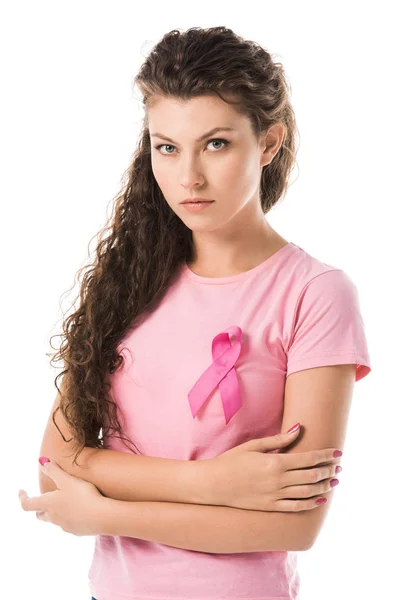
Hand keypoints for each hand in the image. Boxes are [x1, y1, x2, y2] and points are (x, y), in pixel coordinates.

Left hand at [18, 459, 105, 535]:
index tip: (21, 491)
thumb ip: (53, 470)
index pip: (27, 504)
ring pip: (55, 519)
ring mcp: (65, 526)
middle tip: (44, 499)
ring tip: (66, 502)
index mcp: (48, 504)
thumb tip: (41, 461)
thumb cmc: (83, 496)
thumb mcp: (67, 479)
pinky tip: (80, 511)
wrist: (101, 516)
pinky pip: (69, 524)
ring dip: (57, 511)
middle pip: (40, 515)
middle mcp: (53, 517)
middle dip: (39, 507)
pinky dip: (70, 517)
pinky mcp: (76, 531)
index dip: (22, 497)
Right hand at [211, 427, 341, 511]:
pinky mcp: (270, 507)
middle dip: (328, 470)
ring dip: (323, 486)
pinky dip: (310, 503)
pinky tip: (319, 500)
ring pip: (307, 492)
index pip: (308, 458)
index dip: (325, 455)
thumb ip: (279, 439)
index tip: (338, 453)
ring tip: (334, 481)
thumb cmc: (232, 460)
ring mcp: (275, 495)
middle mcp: (278, 480)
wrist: (214, 484)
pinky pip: (295, 507)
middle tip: (339, 467)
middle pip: (311, 475)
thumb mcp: (254, 445)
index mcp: (275, 462)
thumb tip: (299, 429)